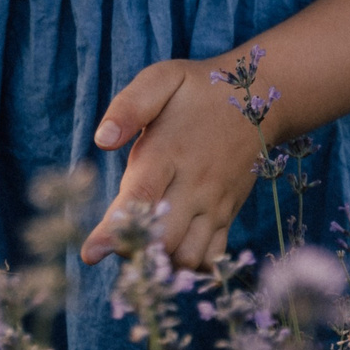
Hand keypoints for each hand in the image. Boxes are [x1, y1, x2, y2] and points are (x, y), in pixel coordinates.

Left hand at [80, 58, 266, 270]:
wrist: (259, 98)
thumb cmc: (197, 90)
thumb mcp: (162, 80)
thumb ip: (129, 106)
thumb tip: (102, 140)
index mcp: (169, 152)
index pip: (141, 197)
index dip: (115, 229)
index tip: (90, 253)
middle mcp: (195, 184)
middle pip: (164, 238)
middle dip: (133, 250)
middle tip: (114, 244)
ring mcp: (215, 203)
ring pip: (188, 256)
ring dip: (160, 263)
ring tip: (141, 250)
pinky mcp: (228, 214)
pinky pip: (212, 257)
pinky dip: (190, 269)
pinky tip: (170, 259)